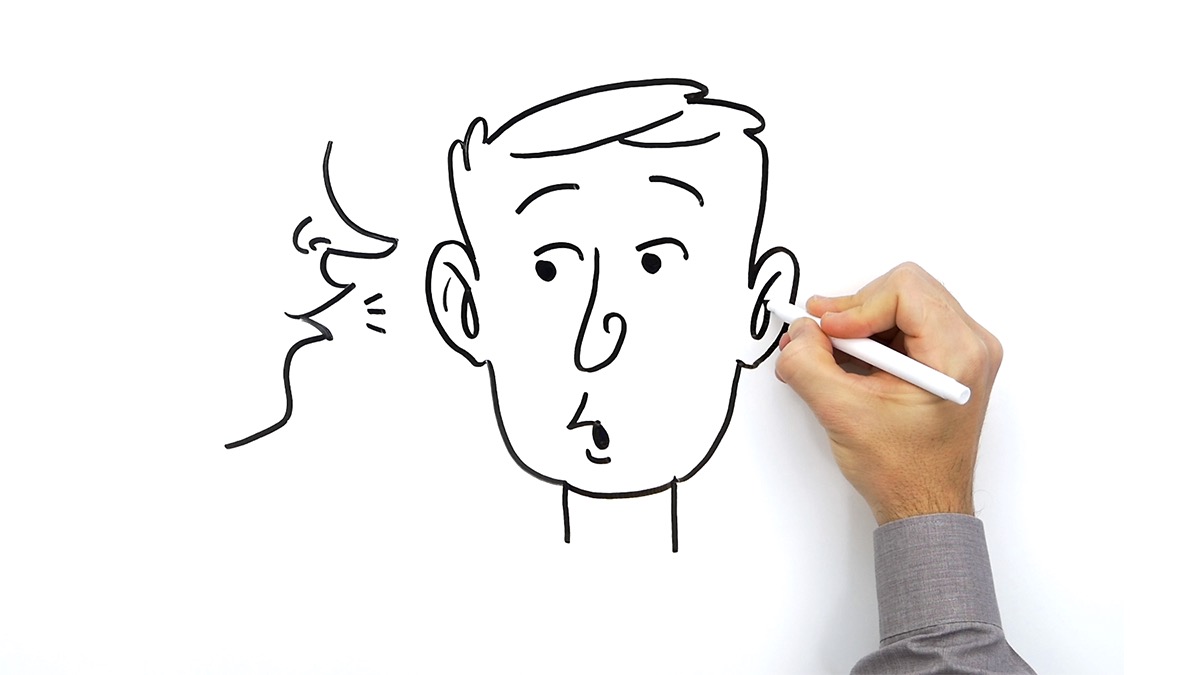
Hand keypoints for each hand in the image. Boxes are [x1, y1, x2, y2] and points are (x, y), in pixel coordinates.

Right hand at [774, 263, 1002, 524]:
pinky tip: (849, 362)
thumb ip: (809, 364)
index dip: (856, 305)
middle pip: (904, 289)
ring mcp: (962, 352)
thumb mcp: (842, 413)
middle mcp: (970, 346)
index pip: (904, 289)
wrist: (924, 507)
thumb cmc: (902, 471)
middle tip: (819, 334)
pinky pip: (905, 325)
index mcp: (958, 354)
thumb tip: (798, 332)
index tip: (828, 332)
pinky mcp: (948, 360)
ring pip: (902, 304)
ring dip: (859, 323)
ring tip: (829, 352)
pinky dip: (871, 336)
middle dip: (854, 309)